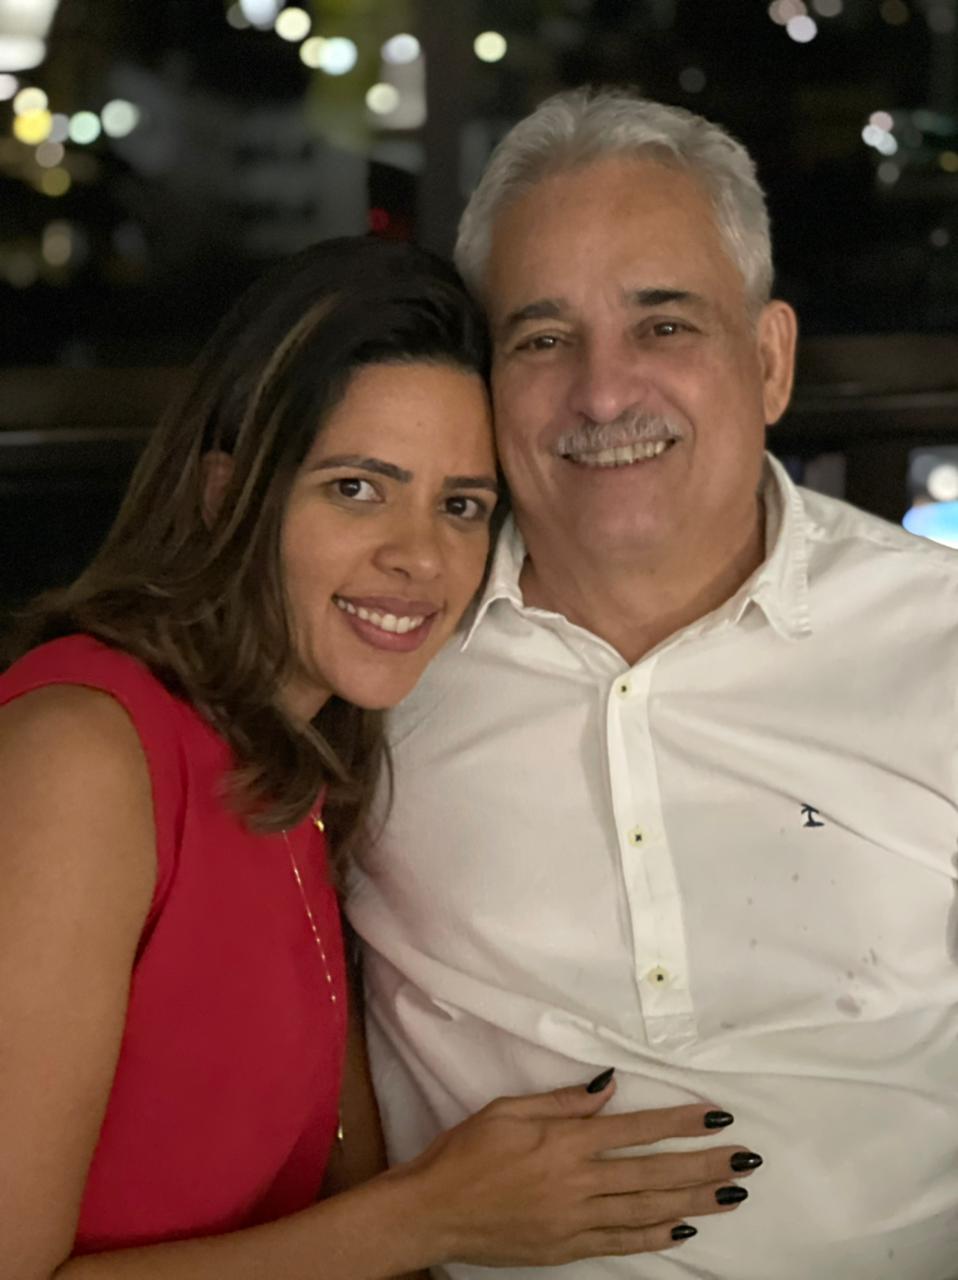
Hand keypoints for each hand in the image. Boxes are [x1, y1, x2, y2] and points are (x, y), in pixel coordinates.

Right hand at [401, 1075, 756, 1265]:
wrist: (434, 1211)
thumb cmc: (465, 1152)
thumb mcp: (508, 1110)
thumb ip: (563, 1102)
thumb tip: (609, 1088)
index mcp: (563, 1142)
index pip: (635, 1130)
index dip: (679, 1124)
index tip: (717, 1118)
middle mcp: (576, 1182)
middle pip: (652, 1173)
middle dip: (703, 1165)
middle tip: (745, 1160)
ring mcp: (574, 1220)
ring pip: (646, 1210)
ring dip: (692, 1200)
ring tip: (730, 1193)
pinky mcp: (566, 1249)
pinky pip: (620, 1242)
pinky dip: (655, 1236)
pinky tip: (682, 1228)